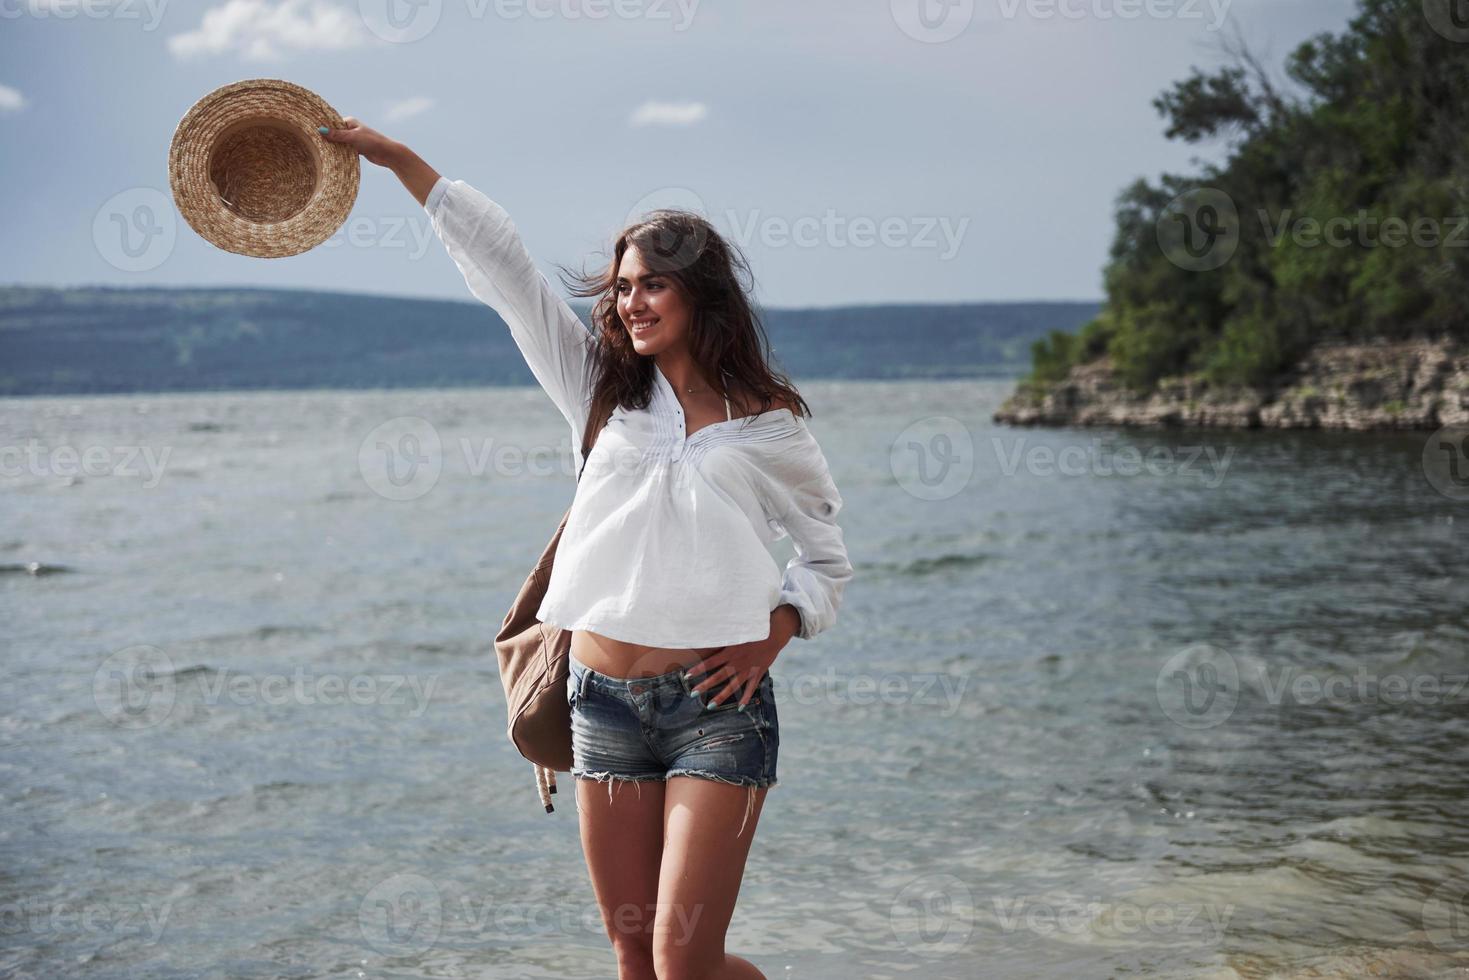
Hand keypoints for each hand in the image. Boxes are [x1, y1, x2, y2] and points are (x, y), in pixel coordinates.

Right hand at [319, 116, 402, 168]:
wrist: (388, 154)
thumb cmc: (372, 142)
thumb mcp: (353, 137)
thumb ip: (337, 135)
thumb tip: (320, 130)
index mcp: (350, 122)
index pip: (332, 123)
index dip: (323, 127)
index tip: (310, 131)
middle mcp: (351, 129)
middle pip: (335, 133)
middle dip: (326, 138)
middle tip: (311, 143)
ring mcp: (354, 139)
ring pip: (339, 143)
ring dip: (333, 147)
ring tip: (318, 150)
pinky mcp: (357, 149)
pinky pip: (345, 150)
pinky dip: (339, 153)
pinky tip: (330, 157)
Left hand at [685, 606, 800, 708]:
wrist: (774, 633)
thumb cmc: (752, 630)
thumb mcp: (736, 632)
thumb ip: (722, 636)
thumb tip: (706, 636)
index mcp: (730, 651)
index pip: (710, 662)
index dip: (698, 669)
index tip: (687, 676)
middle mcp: (737, 662)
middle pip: (718, 676)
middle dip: (705, 686)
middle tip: (692, 694)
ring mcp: (748, 669)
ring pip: (732, 686)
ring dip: (721, 696)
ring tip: (710, 705)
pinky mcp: (757, 673)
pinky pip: (751, 688)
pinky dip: (746, 698)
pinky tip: (740, 708)